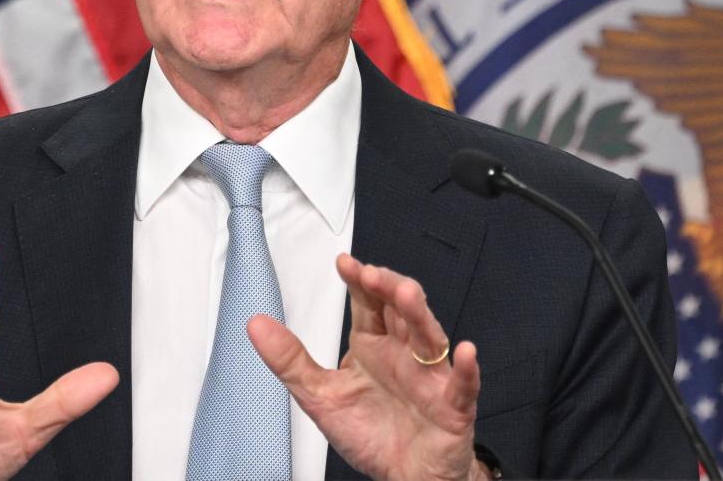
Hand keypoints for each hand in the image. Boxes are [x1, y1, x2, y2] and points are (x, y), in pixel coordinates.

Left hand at [249, 254, 484, 480]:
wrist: (404, 480)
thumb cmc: (370, 434)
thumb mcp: (320, 396)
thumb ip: (290, 360)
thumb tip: (255, 324)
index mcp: (373, 346)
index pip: (368, 303)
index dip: (359, 281)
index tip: (344, 263)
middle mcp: (403, 353)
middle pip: (401, 309)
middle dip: (388, 288)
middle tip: (371, 274)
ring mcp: (430, 377)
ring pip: (429, 337)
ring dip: (419, 314)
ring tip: (406, 296)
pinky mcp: (452, 407)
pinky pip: (462, 385)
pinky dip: (467, 369)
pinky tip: (465, 351)